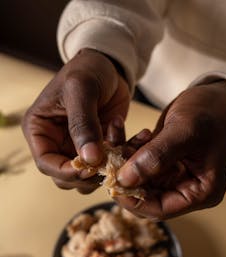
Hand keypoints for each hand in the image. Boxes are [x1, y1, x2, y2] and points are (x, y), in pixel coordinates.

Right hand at [22, 49, 129, 192]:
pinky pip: (110, 164)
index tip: (89, 167)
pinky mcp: (98, 147)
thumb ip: (83, 124)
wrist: (109, 65)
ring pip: (89, 176)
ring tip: (125, 142)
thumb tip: (89, 159)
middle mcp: (56, 143)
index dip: (65, 172)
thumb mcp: (81, 90)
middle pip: (66, 177)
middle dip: (90, 173)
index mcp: (40, 130)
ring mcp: (77, 147)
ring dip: (110, 166)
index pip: (46, 164)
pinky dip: (125, 156)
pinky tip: (139, 137)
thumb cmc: (88, 69)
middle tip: (110, 160)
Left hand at [116, 81, 225, 218]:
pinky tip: (122, 131)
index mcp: (199, 192)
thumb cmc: (212, 112)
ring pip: (137, 178)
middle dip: (124, 177)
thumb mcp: (184, 133)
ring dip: (122, 159)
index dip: (133, 200)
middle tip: (108, 157)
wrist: (217, 95)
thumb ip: (156, 157)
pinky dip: (127, 149)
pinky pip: (138, 162)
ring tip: (116, 134)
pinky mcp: (163, 161)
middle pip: (145, 195)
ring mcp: (173, 175)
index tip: (113, 183)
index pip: (160, 209)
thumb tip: (125, 179)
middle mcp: (185, 188)